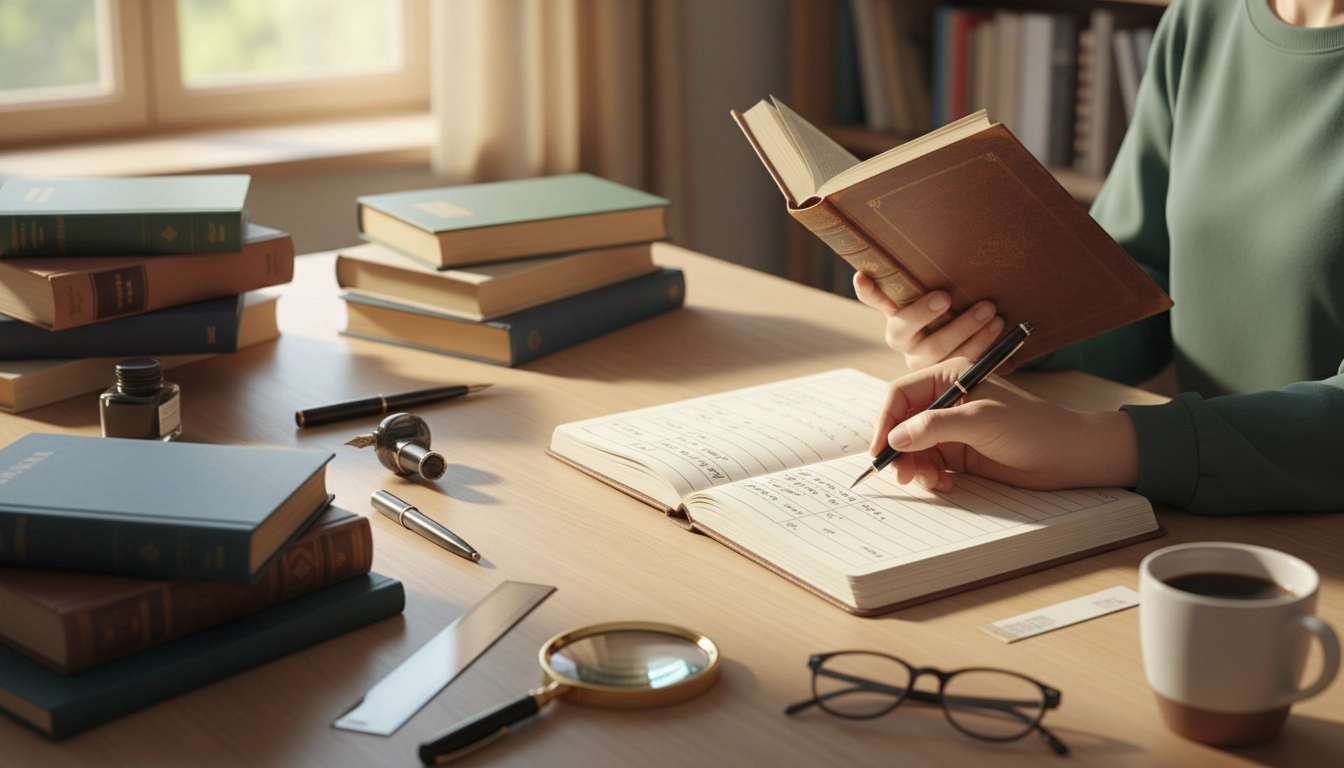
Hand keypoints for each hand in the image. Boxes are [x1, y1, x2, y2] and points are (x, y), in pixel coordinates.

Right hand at [854, 271, 1005, 370]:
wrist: (975, 339)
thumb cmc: (955, 304)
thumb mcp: (941, 288)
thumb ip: (930, 275)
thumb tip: (943, 231)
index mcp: (894, 311)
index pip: (873, 298)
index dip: (867, 290)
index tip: (862, 275)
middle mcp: (901, 337)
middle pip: (902, 329)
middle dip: (923, 313)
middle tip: (944, 297)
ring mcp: (920, 359)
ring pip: (936, 350)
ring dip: (965, 328)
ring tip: (990, 311)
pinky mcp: (944, 373)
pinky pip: (960, 362)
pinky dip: (983, 343)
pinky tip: (999, 326)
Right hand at [872, 358, 1140, 491]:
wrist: (1068, 456)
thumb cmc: (1032, 427)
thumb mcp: (982, 420)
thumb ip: (935, 426)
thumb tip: (895, 438)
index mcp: (949, 376)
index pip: (900, 394)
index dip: (885, 421)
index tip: (881, 448)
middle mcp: (945, 400)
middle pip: (901, 424)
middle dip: (898, 450)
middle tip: (902, 474)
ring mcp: (951, 429)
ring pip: (912, 448)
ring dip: (915, 467)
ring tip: (931, 482)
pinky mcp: (958, 453)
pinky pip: (929, 465)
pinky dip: (930, 478)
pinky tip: (945, 485)